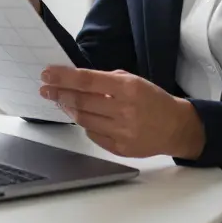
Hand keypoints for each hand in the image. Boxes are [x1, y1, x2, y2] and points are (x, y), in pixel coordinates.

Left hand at [39, 66, 204, 159]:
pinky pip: (93, 135)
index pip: (87, 80)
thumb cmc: (153, 100)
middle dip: (59, 94)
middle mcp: (124, 110)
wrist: (175, 127)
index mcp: (128, 88)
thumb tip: (77, 80)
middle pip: (81, 102)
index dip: (64, 77)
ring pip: (84, 120)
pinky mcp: (120, 148)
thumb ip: (107, 80)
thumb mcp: (135, 81)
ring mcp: (121, 131)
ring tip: (60, 101)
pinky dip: (85, 124)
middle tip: (45, 89)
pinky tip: (80, 116)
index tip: (47, 74)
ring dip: (68, 109)